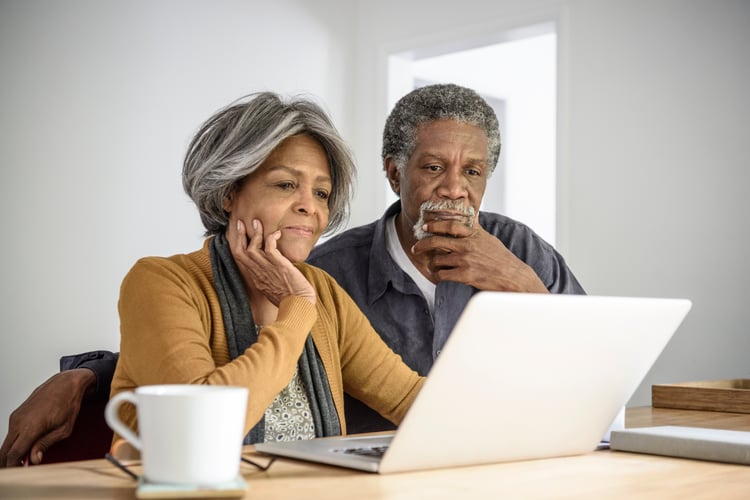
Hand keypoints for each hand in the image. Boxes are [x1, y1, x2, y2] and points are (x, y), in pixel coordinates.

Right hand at [0, 369, 94, 466]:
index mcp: (30, 426)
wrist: (65, 383)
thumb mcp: (63, 429)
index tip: (21, 472)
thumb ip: (45, 444)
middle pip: (5, 450)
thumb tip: (33, 460)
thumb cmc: (68, 404)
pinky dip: (15, 442)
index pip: (14, 454)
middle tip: (20, 470)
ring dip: (12, 452)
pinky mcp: (16, 414)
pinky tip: (27, 445)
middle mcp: (18, 421)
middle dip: (9, 463)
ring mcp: (16, 416)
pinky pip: (11, 433)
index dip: (15, 467)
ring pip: (6, 442)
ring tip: (25, 459)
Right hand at [229, 219, 315, 304]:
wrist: (300, 307)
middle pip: (241, 252)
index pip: (241, 259)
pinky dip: (271, 238)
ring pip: (253, 248)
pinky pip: (270, 248)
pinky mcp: (280, 266)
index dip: (237, 245)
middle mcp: (259, 273)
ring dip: (254, 233)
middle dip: (239, 235)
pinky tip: (277, 233)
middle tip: (241, 223)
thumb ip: (270, 278)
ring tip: (257, 222)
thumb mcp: (274, 289)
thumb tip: (274, 270)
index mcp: (257, 279)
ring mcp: (268, 269)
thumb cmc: (292, 300)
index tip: (239, 234)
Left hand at [411, 219, 548, 292]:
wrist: (513, 277)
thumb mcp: (489, 239)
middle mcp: (468, 245)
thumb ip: (477, 229)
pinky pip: (443, 275)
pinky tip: (440, 276)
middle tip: (416, 248)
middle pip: (437, 241)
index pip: (450, 225)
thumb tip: (472, 217)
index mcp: (474, 235)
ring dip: (433, 264)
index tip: (426, 227)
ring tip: (434, 267)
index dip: (435, 225)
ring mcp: (465, 260)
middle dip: (423, 245)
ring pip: (438, 260)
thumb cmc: (502, 259)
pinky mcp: (465, 275)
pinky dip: (438, 276)